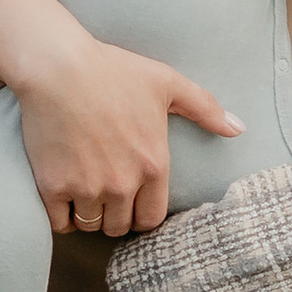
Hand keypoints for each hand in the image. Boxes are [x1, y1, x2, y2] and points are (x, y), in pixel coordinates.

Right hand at [0, 0, 241, 233]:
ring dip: (89, 215)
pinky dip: (62, 215)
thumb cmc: (113, 70)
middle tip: (106, 194)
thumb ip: (205, 108)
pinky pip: (61, 223)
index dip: (141, 213)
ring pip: (92, 225)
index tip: (131, 200)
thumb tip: (238, 129)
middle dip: (115, 214)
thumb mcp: (166, 82)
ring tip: (84, 191)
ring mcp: (87, 188)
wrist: (57, 65)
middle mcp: (123, 183)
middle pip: (120, 227)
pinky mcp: (53, 187)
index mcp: (154, 165)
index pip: (152, 218)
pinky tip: (63, 195)